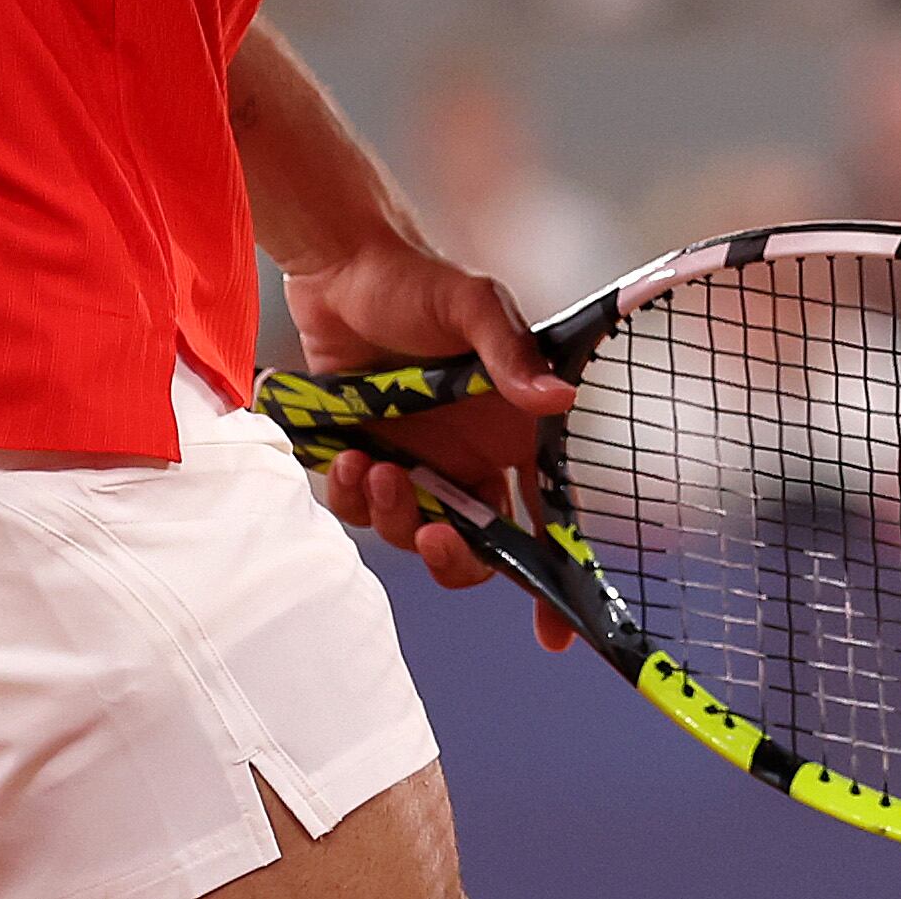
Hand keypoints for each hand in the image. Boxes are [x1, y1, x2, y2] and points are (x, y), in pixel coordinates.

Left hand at [289, 236, 585, 652]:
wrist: (341, 265)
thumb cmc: (420, 279)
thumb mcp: (474, 305)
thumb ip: (509, 354)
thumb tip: (560, 398)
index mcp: (512, 435)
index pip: (547, 520)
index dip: (554, 582)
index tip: (554, 635)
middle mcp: (469, 460)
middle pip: (475, 551)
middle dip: (453, 558)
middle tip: (434, 528)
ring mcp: (415, 463)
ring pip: (411, 534)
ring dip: (396, 517)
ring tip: (378, 466)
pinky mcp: (362, 460)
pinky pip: (360, 512)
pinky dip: (355, 499)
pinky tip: (350, 457)